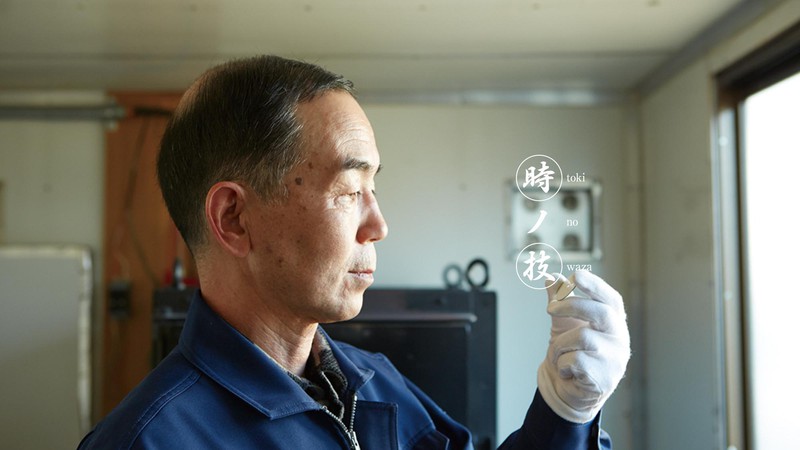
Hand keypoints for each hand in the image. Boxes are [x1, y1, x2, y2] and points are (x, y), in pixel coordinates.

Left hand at [536, 270, 629, 422]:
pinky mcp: (605, 377)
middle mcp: (619, 337)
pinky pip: (575, 360)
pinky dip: (562, 364)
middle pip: (600, 312)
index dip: (595, 286)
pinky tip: (567, 371)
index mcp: (613, 321)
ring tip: (558, 355)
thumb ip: (560, 300)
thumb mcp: (563, 323)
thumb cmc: (571, 351)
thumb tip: (550, 278)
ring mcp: (615, 358)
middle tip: (549, 308)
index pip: (611, 299)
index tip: (576, 276)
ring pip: (582, 337)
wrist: (567, 388)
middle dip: (571, 305)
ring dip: (559, 345)